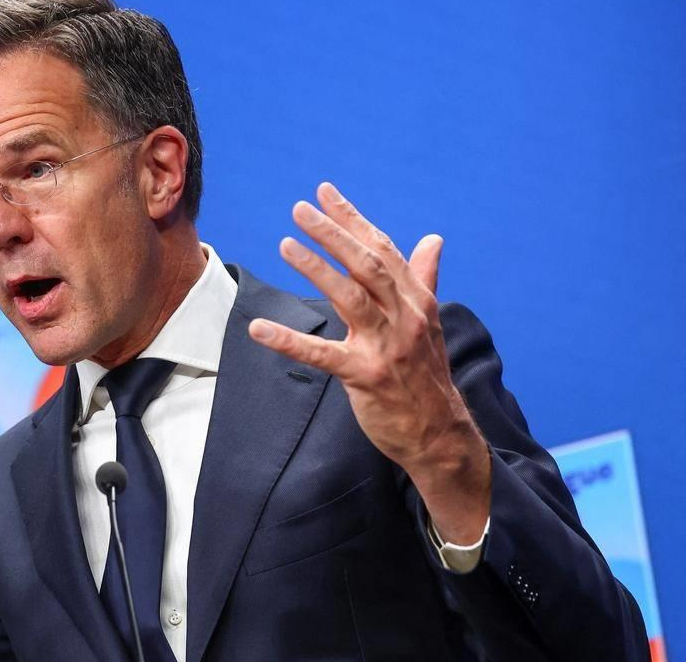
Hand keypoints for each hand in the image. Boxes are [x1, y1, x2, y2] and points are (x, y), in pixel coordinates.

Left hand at [248, 182, 489, 542]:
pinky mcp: (365, 377)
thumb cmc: (426, 374)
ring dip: (317, 269)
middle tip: (300, 210)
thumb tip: (433, 239)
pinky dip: (289, 341)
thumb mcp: (429, 322)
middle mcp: (403, 317)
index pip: (382, 249)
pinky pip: (321, 355)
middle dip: (333, 233)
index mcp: (416, 300)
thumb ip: (424, 278)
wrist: (440, 432)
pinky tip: (258, 328)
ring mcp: (386, 347)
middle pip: (366, 265)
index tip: (325, 193)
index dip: (352, 219)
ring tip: (287, 245)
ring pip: (350, 298)